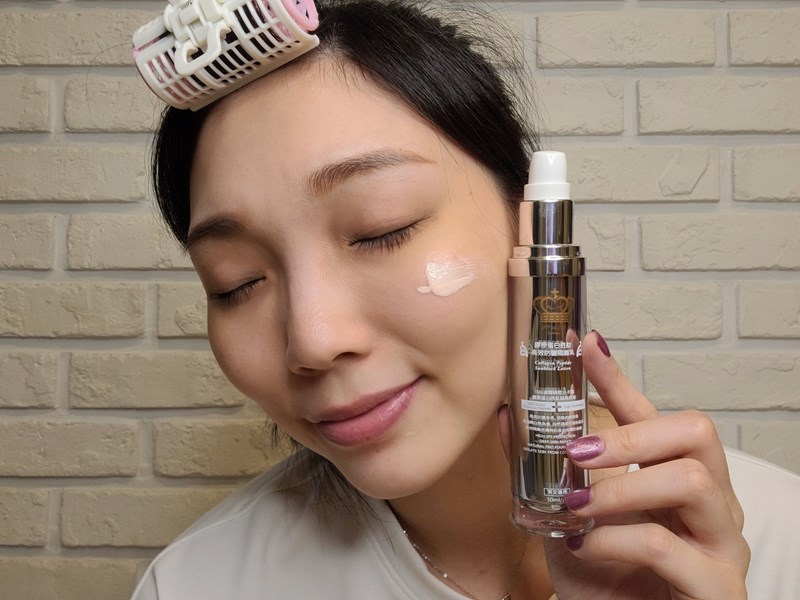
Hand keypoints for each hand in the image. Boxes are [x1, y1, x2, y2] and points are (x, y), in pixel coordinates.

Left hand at [544, 331, 749, 599]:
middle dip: (630, 432)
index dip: (618, 376)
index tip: (584, 342)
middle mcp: (710, 503)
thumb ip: (542, 471)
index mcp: (676, 478)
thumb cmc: (603, 579)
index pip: (653, 414)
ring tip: (575, 504)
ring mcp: (720, 543)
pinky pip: (667, 546)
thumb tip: (510, 416)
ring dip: (620, 488)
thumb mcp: (564, 518)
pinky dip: (615, 541)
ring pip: (691, 480)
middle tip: (577, 449)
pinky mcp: (718, 587)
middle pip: (696, 431)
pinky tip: (585, 547)